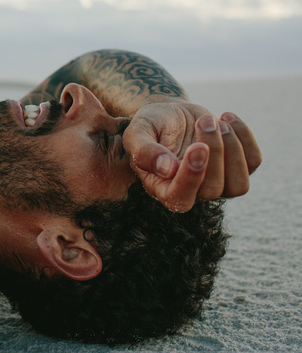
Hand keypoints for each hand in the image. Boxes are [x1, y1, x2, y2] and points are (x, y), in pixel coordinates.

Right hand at [123, 102, 261, 211]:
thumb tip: (167, 170)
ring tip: (217, 122)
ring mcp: (217, 184)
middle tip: (204, 121)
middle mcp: (191, 193)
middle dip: (214, 151)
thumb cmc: (151, 125)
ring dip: (233, 150)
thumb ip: (144, 151)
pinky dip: (244, 136)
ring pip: (238, 185)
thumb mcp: (137, 132)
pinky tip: (227, 117)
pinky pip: (253, 162)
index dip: (191, 178)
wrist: (171, 114)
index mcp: (163, 189)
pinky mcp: (235, 168)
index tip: (196, 147)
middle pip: (213, 189)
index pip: (180, 199)